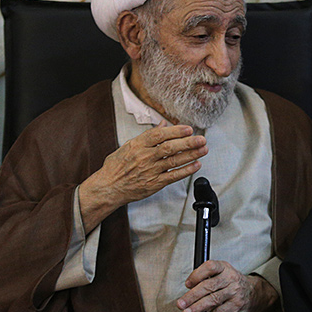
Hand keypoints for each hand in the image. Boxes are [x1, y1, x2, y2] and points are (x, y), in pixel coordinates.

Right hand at [79, 124, 207, 231]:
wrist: (108, 187)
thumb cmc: (116, 167)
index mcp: (137, 145)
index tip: (188, 129)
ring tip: (203, 149)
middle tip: (201, 139)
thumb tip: (163, 124)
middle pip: (170, 147)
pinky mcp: (154, 183)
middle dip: (188, 142)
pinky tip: (196, 165)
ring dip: (191, 155)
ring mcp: (150, 170)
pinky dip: (186, 170)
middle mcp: (145, 157)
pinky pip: (173, 176)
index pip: (159, 135)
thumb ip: (148, 135)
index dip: (175, 131)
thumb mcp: (128, 146)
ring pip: (174, 161)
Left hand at [176, 261, 277, 311]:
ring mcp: (235, 292)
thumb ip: (206, 279)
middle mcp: (230, 278)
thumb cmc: (230, 283)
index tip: (188, 284)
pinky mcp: (236, 305)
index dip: (197, 275)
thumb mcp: (221, 274)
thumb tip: (189, 291)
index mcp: (224, 267)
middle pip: (208, 286)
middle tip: (180, 303)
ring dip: (197, 308)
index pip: (210, 266)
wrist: (253, 293)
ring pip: (213, 300)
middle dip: (192, 296)